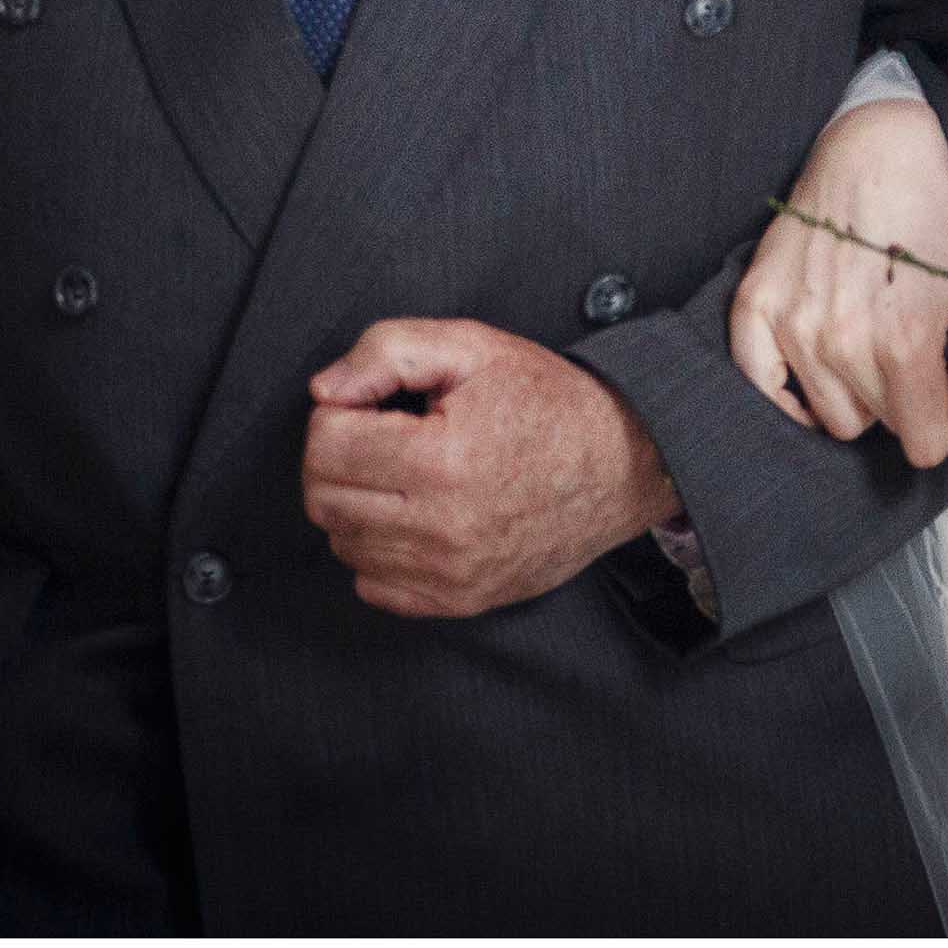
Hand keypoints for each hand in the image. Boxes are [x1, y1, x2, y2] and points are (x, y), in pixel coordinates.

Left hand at [300, 317, 678, 618]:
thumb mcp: (475, 347)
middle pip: (323, 498)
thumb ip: (388, 350)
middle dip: (338, 459)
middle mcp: (442, 525)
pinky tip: (413, 516)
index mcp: (442, 458)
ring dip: (358, 503)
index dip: (339, 414)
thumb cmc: (550, 403)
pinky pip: (371, 585)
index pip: (325, 445)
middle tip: (381, 436)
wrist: (624, 464)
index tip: (372, 406)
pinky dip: (378, 550)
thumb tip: (325, 389)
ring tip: (404, 473)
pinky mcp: (459, 600)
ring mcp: (450, 572)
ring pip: (342, 543)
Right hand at [727, 93, 947, 467]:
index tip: (937, 392)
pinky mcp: (753, 307)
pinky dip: (789, 393)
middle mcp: (843, 343)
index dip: (938, 426)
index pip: (923, 443)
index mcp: (906, 344)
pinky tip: (818, 363)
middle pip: (874, 427)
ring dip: (851, 395)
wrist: (875, 155)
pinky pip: (762, 390)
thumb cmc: (942, 218)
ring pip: (827, 417)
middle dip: (897, 401)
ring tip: (866, 344)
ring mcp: (793, 327)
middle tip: (903, 349)